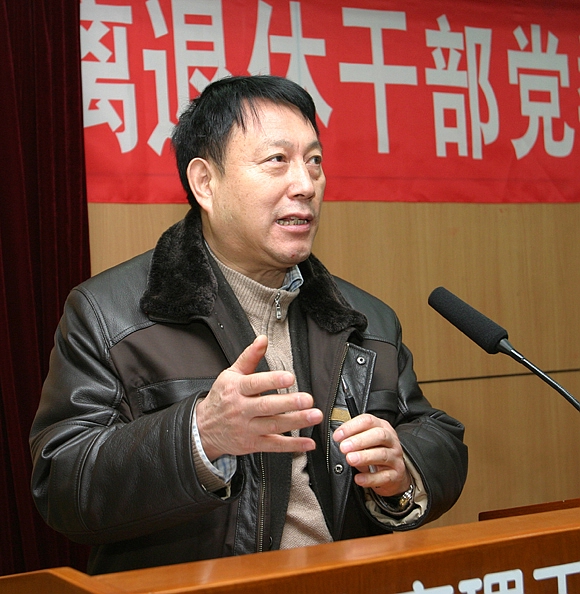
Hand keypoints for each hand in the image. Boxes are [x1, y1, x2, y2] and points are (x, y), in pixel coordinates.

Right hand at [196, 335, 322, 460]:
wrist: (203, 428)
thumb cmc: (222, 398)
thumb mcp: (231, 374)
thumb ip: (250, 357)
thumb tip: (263, 339)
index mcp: (236, 389)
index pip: (255, 384)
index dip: (272, 380)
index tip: (290, 377)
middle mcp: (241, 409)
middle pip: (267, 406)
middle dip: (289, 403)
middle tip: (307, 399)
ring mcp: (247, 428)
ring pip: (274, 426)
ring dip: (296, 421)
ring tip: (314, 415)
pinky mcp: (253, 444)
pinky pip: (274, 446)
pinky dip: (293, 445)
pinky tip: (308, 442)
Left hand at [333, 414, 411, 496]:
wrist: (395, 473)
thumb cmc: (376, 452)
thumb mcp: (367, 441)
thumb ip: (354, 438)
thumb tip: (338, 439)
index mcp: (382, 427)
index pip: (368, 421)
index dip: (351, 427)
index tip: (338, 436)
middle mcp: (391, 441)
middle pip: (379, 435)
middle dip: (359, 440)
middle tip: (344, 447)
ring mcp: (395, 457)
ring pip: (382, 454)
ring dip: (364, 457)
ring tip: (350, 459)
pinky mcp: (396, 475)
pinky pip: (384, 476)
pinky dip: (370, 478)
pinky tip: (359, 478)